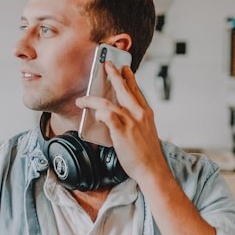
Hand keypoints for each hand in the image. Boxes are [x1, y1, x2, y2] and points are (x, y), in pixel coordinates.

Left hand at [76, 62, 168, 187]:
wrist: (152, 168)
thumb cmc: (147, 153)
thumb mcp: (146, 131)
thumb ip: (136, 120)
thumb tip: (121, 115)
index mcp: (145, 113)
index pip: (136, 90)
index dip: (129, 78)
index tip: (124, 68)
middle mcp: (138, 114)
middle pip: (123, 89)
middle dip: (114, 75)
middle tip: (107, 65)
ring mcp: (130, 122)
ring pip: (107, 103)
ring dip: (92, 100)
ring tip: (83, 99)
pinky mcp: (121, 132)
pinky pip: (107, 116)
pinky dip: (99, 113)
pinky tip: (94, 114)